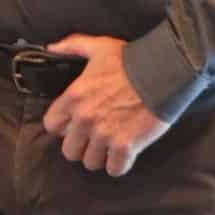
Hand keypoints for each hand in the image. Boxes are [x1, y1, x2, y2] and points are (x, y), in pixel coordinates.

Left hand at [42, 35, 166, 175]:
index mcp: (74, 97)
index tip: (75, 124)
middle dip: (81, 147)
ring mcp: (104, 134)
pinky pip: (114, 169)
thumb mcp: (99, 46)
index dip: (63, 127)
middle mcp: (84, 119)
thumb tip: (51, 47)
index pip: (52, 126)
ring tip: (110, 147)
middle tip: (94, 139)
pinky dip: (119, 165)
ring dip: (100, 157)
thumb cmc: (131, 60)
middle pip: (69, 151)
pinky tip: (125, 155)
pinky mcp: (125, 146)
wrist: (163, 72)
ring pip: (91, 163)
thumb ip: (72, 45)